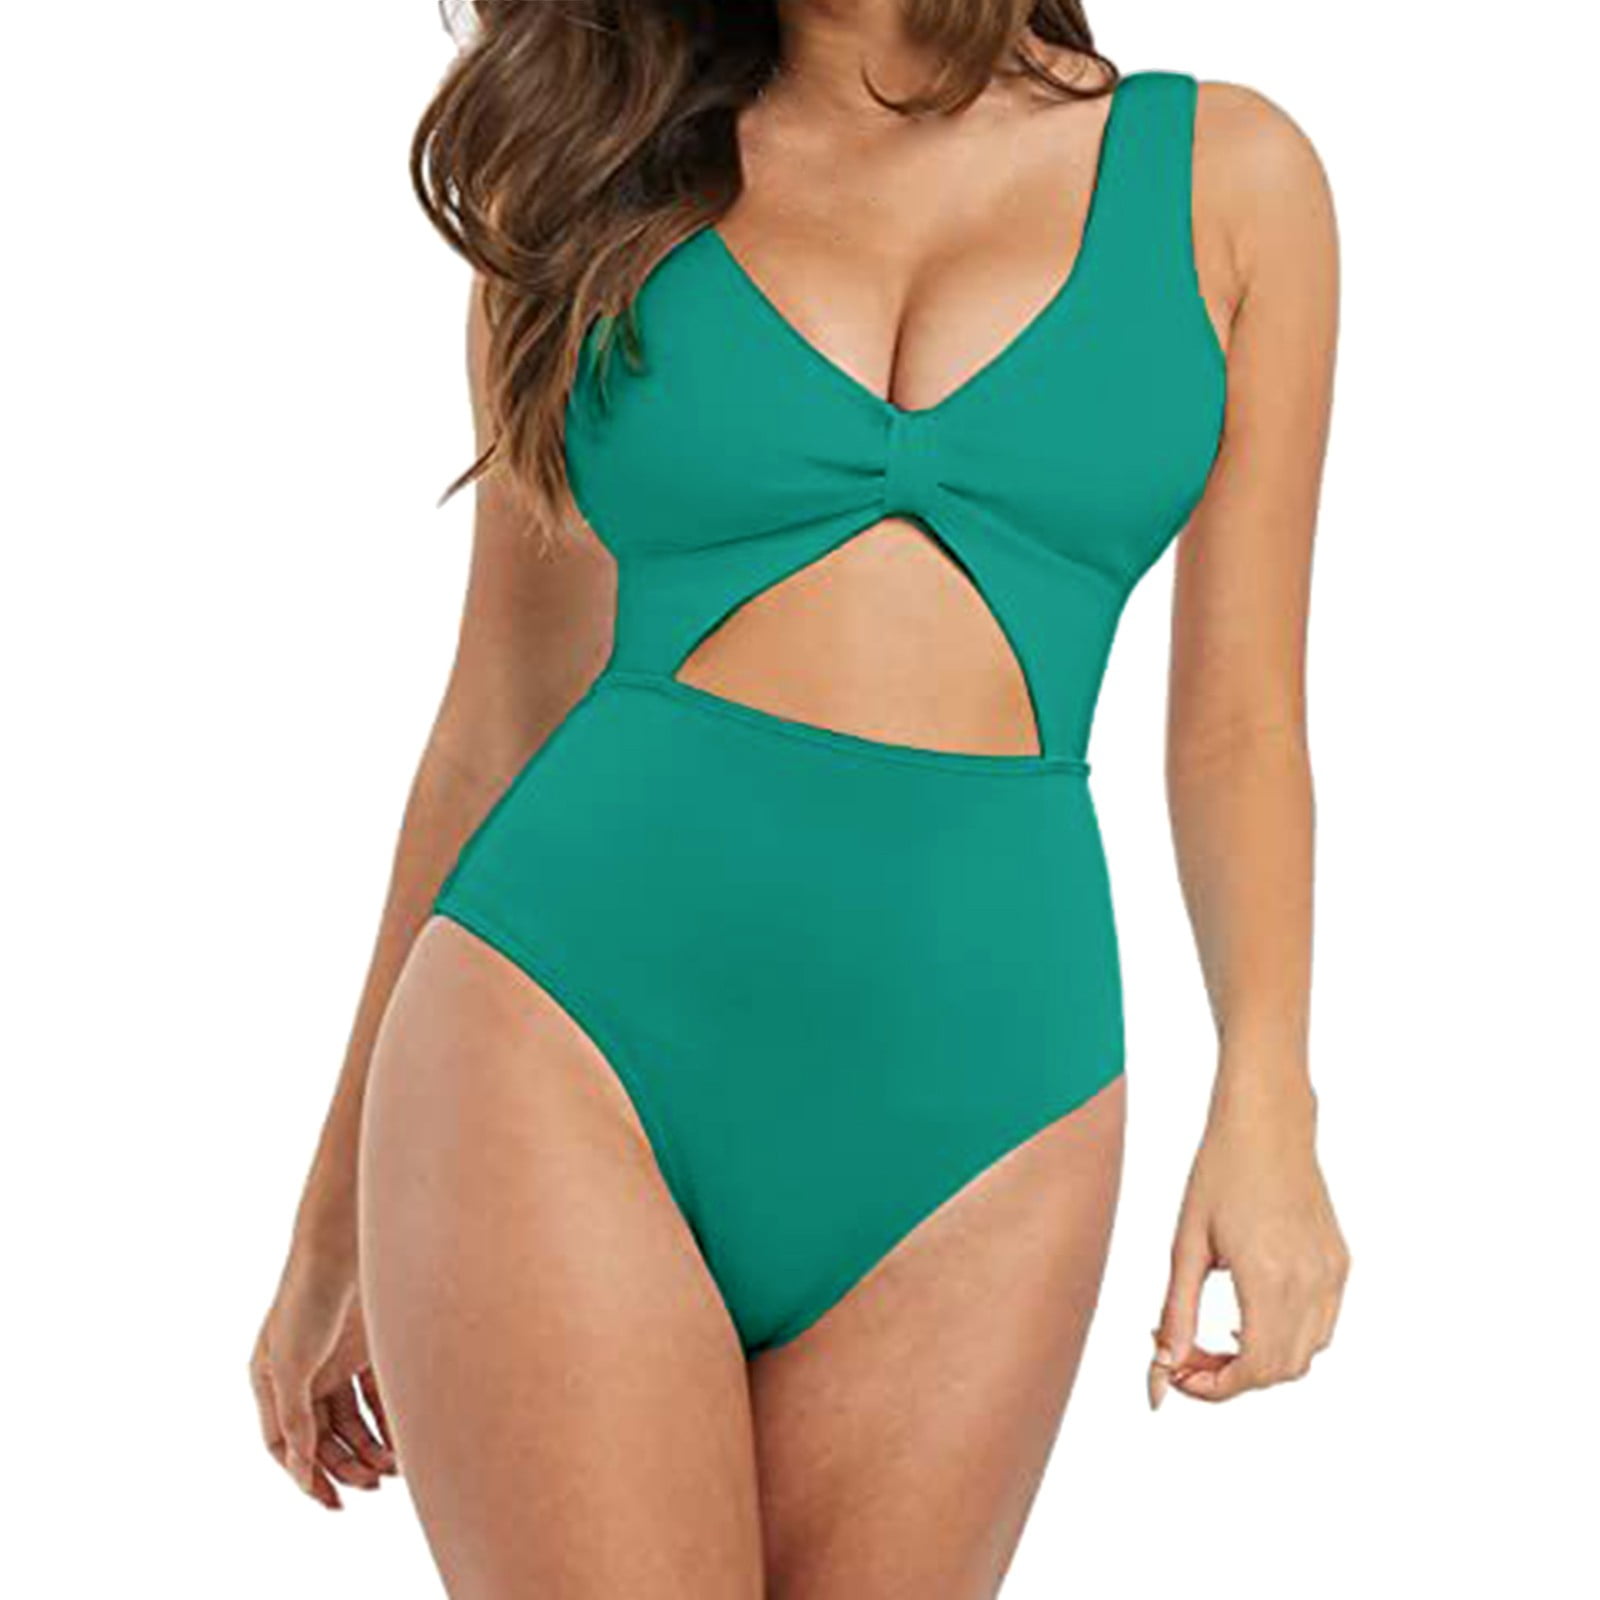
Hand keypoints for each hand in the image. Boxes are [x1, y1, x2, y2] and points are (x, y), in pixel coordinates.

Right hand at [250, 1244, 397, 1507]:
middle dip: (345, 1465)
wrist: (347, 1239)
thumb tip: (299, 1463)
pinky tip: (405, 1440)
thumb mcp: (291, 1360)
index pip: (284, 1442)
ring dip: (369, 1447)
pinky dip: (389, 1418)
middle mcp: (304, 1374)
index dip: (306, 1475)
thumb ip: (294, 1413)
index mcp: (272, 1380)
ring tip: (392, 1469)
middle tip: (372, 1486)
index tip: (332, 1503)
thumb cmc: (309, 1294)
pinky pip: (378, 1394)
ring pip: (353, 1420)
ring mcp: (337, 1359)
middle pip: (322, 1436)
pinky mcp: (369, 1345)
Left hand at [1149, 1075, 1348, 1405]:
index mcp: (1268, 1276)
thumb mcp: (1186, 1243)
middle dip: (1230, 1378)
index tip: (1179, 1378)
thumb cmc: (1219, 1172)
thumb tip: (1161, 1370)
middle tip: (1186, 1356)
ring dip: (1260, 1362)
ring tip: (1213, 1339)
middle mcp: (1310, 1281)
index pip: (1253, 1370)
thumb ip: (1175, 1313)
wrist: (1267, 1123)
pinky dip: (1287, 1339)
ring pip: (1305, 1355)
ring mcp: (1332, 1274)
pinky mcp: (1340, 1263)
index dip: (1214, 1388)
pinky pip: (1321, 1326)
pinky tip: (1250, 1317)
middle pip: (1280, 1371)